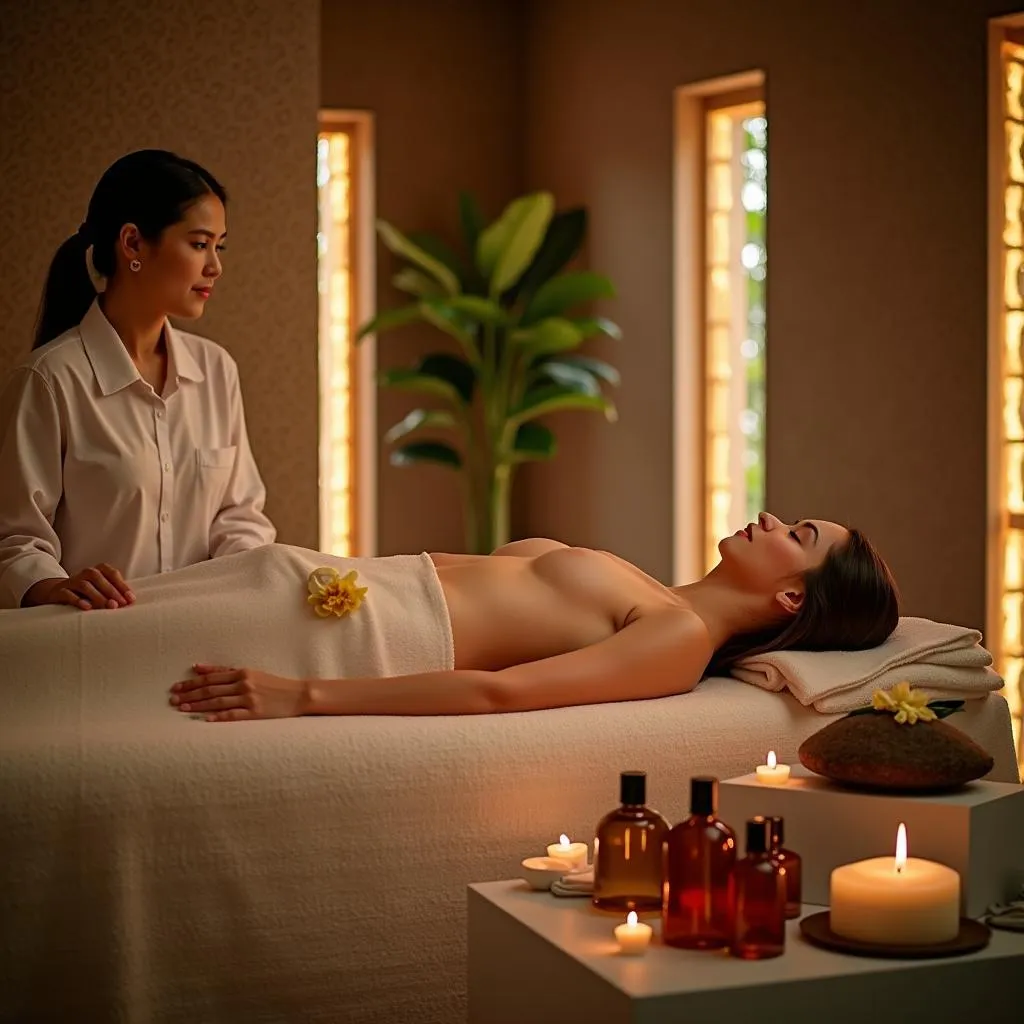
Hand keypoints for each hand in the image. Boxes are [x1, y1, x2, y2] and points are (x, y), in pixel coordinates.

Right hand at [23, 564, 134, 610]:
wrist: (57, 594)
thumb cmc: (87, 594)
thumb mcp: (101, 590)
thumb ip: (114, 594)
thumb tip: (130, 602)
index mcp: (98, 570)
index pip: (112, 573)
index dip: (122, 585)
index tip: (130, 599)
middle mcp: (84, 573)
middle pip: (98, 577)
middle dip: (111, 591)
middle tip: (120, 605)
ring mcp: (71, 582)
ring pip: (84, 585)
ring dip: (97, 596)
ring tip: (107, 607)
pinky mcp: (59, 592)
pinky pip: (68, 594)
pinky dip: (78, 600)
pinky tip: (87, 608)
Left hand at [169, 663, 306, 721]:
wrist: (297, 695)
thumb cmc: (273, 684)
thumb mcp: (251, 672)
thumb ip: (225, 671)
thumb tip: (198, 668)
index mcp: (242, 672)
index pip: (211, 677)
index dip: (191, 683)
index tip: (176, 687)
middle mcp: (244, 684)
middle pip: (210, 689)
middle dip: (189, 695)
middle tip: (172, 699)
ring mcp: (250, 699)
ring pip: (217, 702)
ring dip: (198, 705)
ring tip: (181, 709)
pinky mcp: (256, 713)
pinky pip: (233, 715)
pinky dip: (218, 717)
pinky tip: (205, 720)